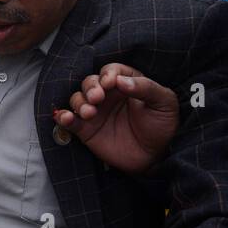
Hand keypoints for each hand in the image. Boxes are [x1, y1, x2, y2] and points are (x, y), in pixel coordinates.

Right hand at [53, 63, 178, 174]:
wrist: (156, 156)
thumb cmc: (162, 125)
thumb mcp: (164, 102)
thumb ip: (146, 88)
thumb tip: (121, 80)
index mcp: (126, 84)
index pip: (111, 71)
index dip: (108, 74)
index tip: (109, 83)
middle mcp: (108, 95)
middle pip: (90, 82)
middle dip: (90, 88)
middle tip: (97, 98)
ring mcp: (95, 112)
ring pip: (77, 98)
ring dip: (79, 102)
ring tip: (89, 113)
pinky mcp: (85, 130)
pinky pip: (69, 120)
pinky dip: (63, 117)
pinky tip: (66, 118)